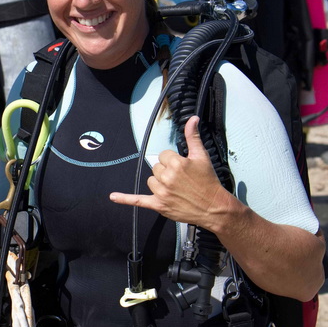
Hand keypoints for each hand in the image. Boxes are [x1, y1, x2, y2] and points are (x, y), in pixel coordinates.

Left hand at [110, 116, 232, 228]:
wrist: (214, 207)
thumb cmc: (208, 182)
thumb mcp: (202, 156)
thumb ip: (193, 137)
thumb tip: (192, 119)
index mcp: (176, 164)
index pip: (163, 155)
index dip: (173, 160)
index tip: (182, 168)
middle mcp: (167, 177)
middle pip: (156, 168)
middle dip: (167, 172)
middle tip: (181, 180)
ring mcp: (162, 192)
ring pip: (151, 180)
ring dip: (159, 183)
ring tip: (175, 188)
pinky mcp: (159, 205)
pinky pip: (138, 200)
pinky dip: (125, 199)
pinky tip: (113, 197)